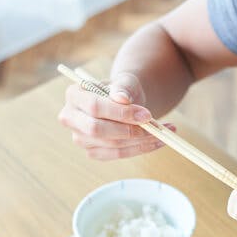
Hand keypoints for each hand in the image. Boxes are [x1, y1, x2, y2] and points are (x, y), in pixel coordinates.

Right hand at [58, 71, 174, 159]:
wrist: (125, 102)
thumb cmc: (123, 89)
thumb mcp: (126, 82)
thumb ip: (124, 87)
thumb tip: (122, 99)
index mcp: (74, 95)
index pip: (95, 107)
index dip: (121, 113)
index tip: (147, 115)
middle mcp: (71, 118)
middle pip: (97, 130)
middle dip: (130, 130)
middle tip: (156, 127)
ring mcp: (80, 138)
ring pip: (111, 145)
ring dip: (142, 141)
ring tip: (165, 133)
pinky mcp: (93, 152)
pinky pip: (119, 154)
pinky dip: (141, 149)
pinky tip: (159, 142)